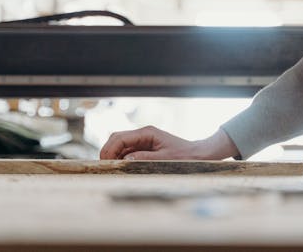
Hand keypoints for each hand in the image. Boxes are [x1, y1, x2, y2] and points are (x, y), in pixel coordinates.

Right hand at [99, 126, 239, 160]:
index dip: (109, 150)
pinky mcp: (144, 148)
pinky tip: (122, 169)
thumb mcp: (164, 159)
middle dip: (108, 152)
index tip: (104, 163)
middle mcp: (143, 134)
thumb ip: (143, 158)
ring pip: (120, 145)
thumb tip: (125, 160)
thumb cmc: (184, 156)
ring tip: (112, 170)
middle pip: (117, 139)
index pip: (120, 138)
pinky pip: (127, 152)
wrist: (197, 154)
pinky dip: (122, 159)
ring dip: (114, 156)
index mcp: (146, 133)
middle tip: (104, 167)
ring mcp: (143, 140)